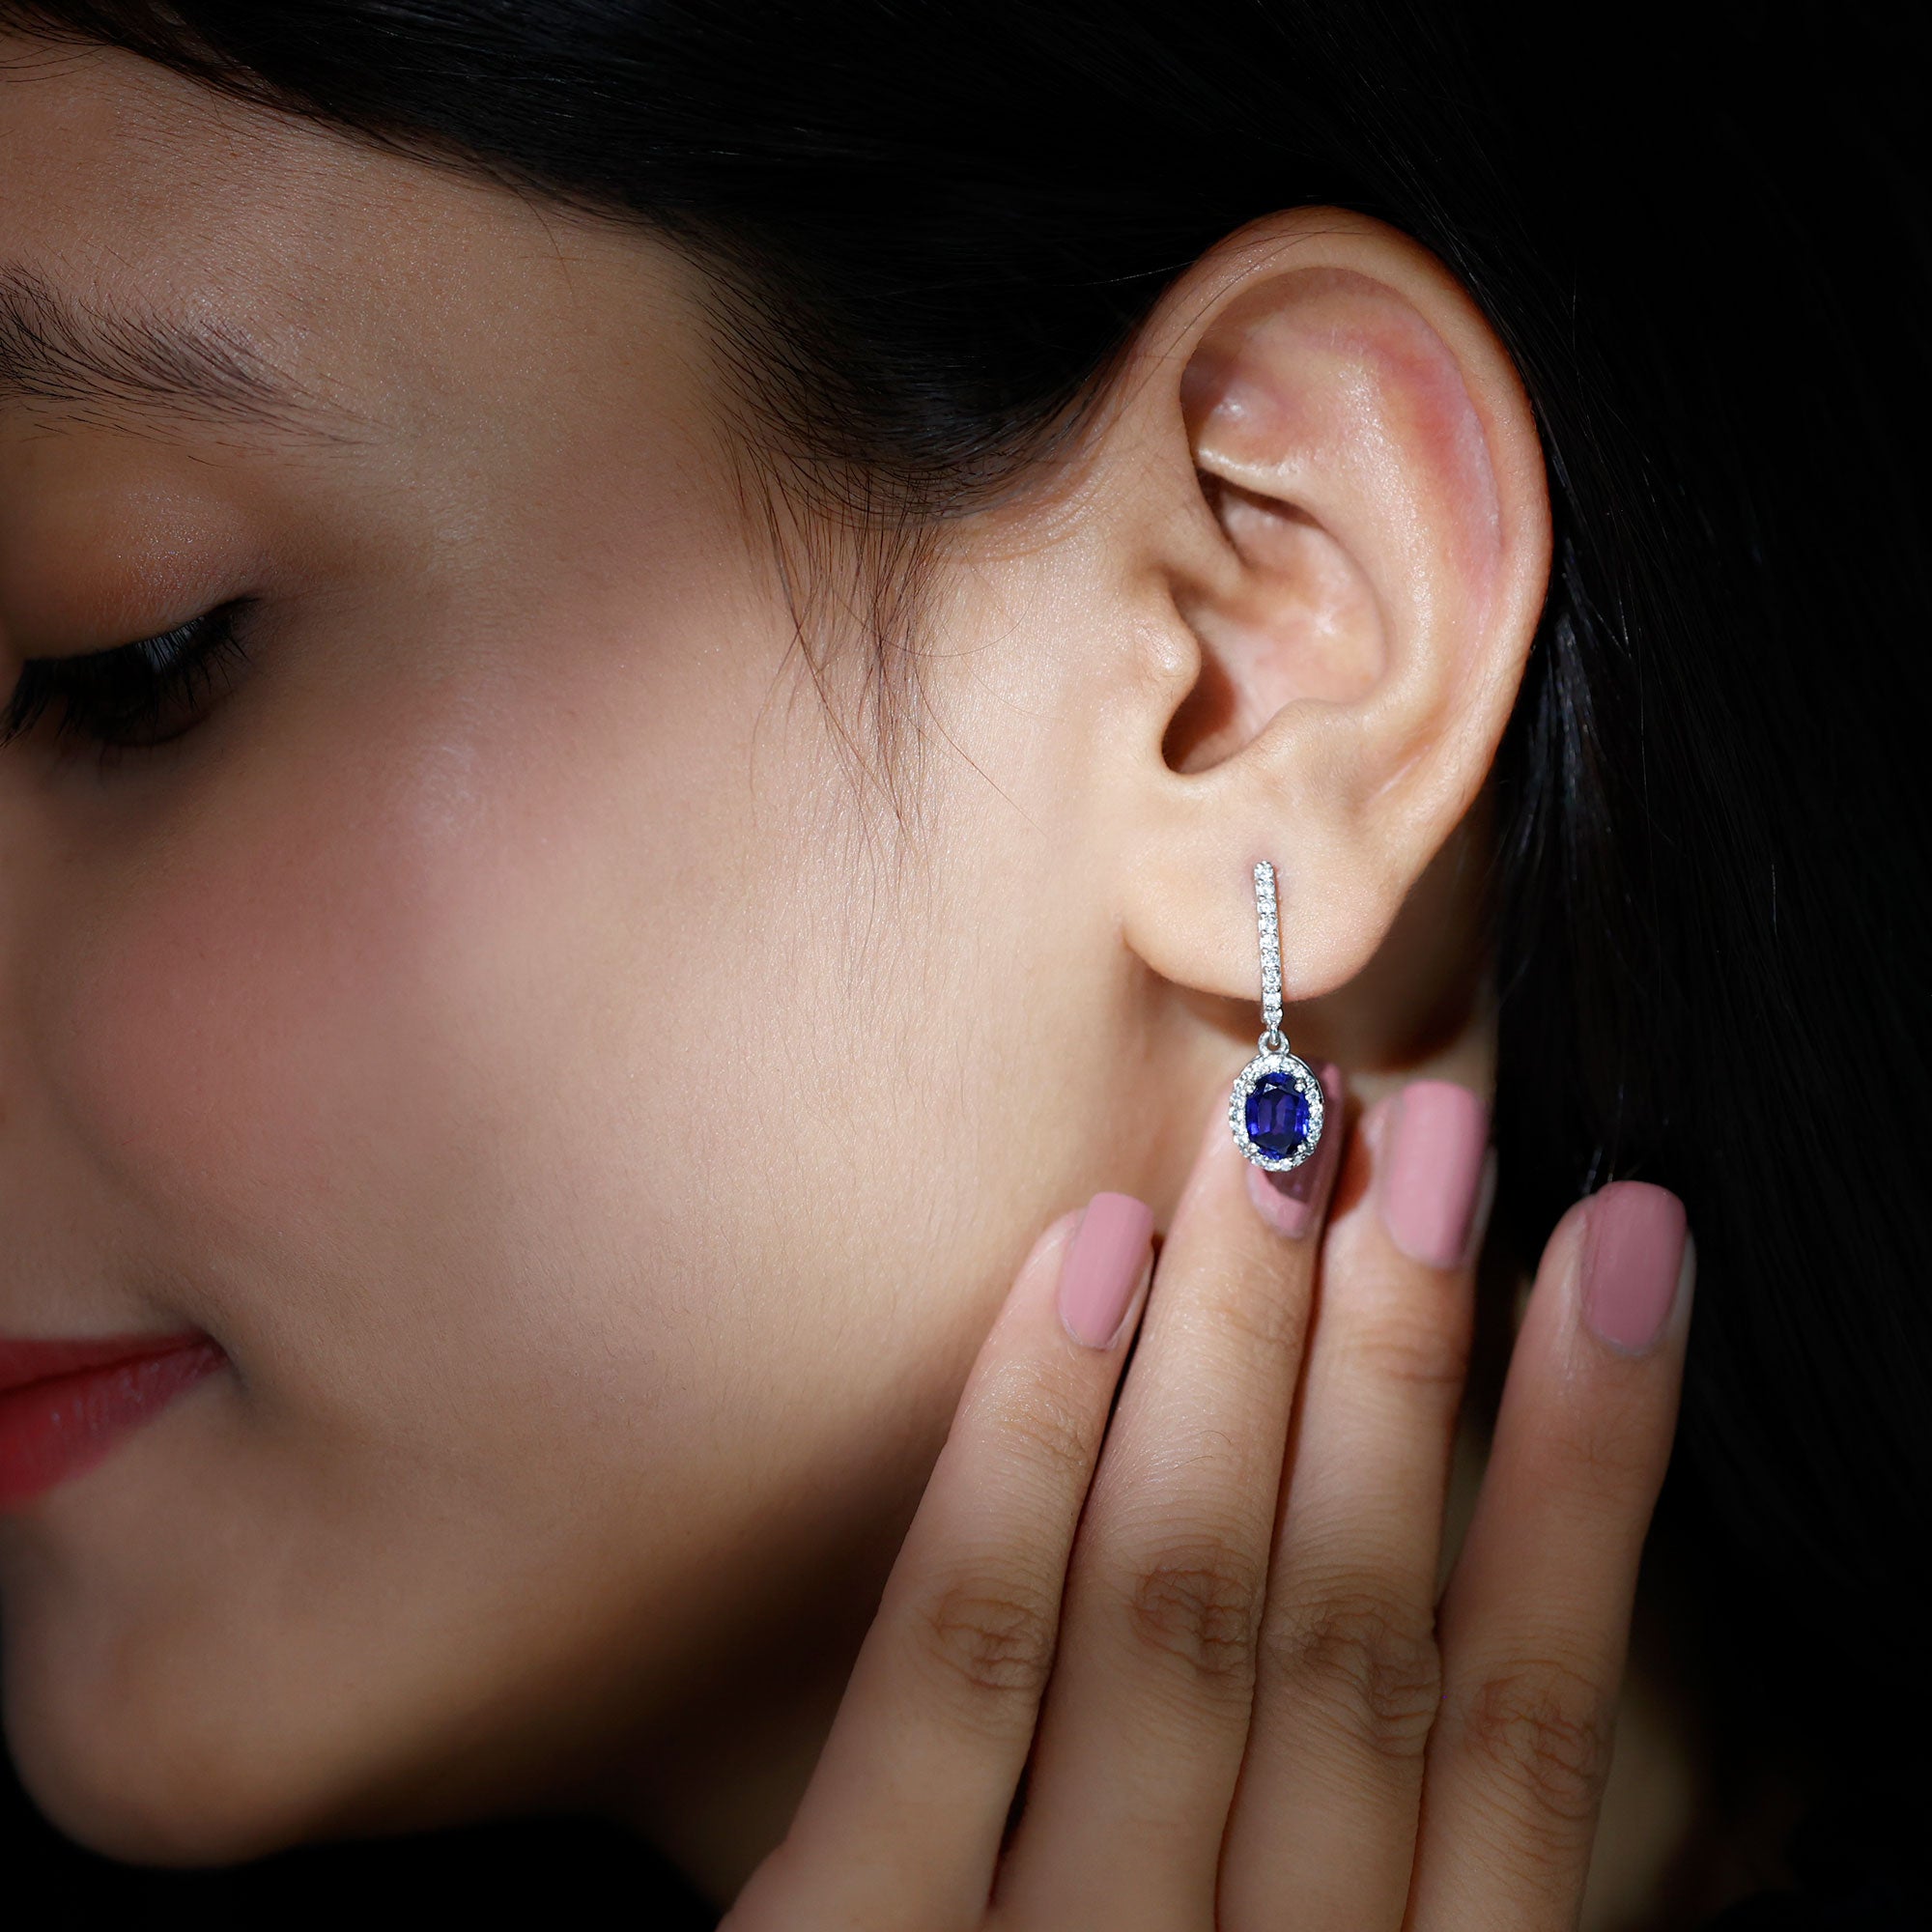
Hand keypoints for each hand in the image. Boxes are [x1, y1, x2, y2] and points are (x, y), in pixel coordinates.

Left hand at [725, 1072, 1694, 1930]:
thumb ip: (1379, 1881)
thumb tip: (1485, 1605)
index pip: (1528, 1725)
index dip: (1586, 1474)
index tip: (1627, 1251)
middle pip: (1355, 1630)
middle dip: (1409, 1357)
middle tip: (1438, 1128)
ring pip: (1185, 1614)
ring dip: (1251, 1357)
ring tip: (1293, 1147)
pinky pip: (953, 1668)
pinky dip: (1028, 1447)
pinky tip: (1082, 1260)